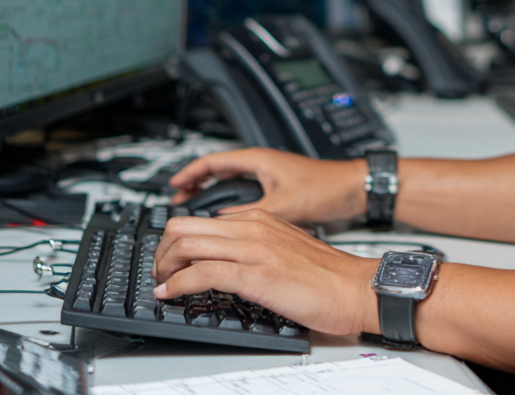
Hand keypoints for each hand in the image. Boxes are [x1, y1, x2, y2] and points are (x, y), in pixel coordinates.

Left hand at [152, 209, 379, 335]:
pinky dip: (178, 285)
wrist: (355, 286)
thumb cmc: (325, 275)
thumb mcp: (284, 249)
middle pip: (184, 227)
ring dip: (164, 268)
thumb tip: (224, 261)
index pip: (199, 219)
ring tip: (162, 285)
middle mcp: (253, 227)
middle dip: (161, 252)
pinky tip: (171, 295)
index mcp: (259, 219)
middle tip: (160, 274)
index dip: (174, 242)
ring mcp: (254, 249)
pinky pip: (203, 273)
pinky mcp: (257, 275)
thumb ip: (255, 247)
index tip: (168, 262)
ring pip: (188, 245)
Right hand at [168, 148, 366, 222]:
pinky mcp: (278, 191)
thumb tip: (221, 226)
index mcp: (259, 160)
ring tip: (195, 214)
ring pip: (230, 183)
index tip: (173, 186)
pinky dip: (229, 205)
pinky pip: (244, 194)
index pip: (213, 161)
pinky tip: (226, 223)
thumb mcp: (283, 205)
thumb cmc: (326, 188)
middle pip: (218, 171)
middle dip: (195, 185)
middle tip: (178, 203)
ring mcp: (270, 177)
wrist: (353, 190)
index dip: (190, 173)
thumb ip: (251, 215)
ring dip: (211, 196)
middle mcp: (263, 165)